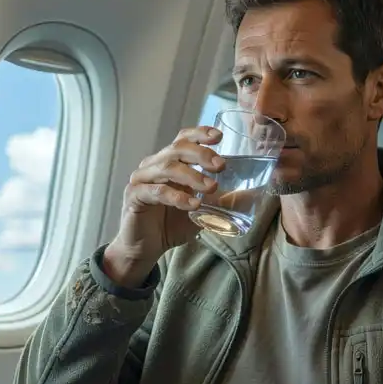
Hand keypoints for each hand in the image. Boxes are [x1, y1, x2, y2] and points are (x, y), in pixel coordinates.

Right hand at [103, 126, 223, 285]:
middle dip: (201, 154)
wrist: (145, 249)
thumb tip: (248, 193)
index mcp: (169, 163)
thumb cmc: (170, 225)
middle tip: (221, 167)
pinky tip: (193, 204)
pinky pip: (156, 191)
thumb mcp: (200, 210)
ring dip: (192, 176)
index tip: (218, 137)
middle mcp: (153, 166)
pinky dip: (177, 196)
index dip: (199, 134)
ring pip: (167, 167)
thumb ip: (218, 199)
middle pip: (177, 149)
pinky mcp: (134, 196)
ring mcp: (141, 180)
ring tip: (211, 188)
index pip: (183, 139)